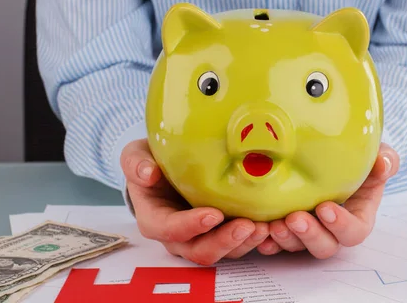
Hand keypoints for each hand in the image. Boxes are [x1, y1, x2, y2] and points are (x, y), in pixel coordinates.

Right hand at [121, 139, 269, 264]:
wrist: (164, 165)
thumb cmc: (150, 161)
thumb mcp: (136, 156)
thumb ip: (136, 163)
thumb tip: (147, 174)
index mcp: (154, 218)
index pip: (169, 229)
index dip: (190, 226)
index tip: (213, 214)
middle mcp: (177, 235)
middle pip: (199, 250)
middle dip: (224, 241)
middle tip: (247, 226)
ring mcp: (200, 237)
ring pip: (222, 251)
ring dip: (244, 242)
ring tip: (264, 226)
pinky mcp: (220, 232)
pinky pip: (237, 243)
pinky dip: (254, 238)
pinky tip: (270, 225)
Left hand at [256, 143, 398, 257]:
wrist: (331, 150)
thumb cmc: (358, 155)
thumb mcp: (376, 153)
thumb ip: (385, 160)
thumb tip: (383, 164)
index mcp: (357, 215)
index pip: (354, 231)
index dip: (341, 225)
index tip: (325, 208)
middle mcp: (331, 228)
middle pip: (325, 246)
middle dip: (309, 235)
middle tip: (295, 218)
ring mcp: (307, 228)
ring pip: (297, 246)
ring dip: (286, 239)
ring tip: (273, 224)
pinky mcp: (285, 225)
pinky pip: (274, 241)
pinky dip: (265, 241)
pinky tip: (258, 232)